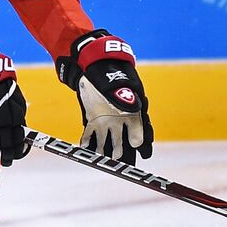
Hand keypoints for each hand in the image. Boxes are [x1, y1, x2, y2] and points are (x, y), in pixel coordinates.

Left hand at [56, 29, 152, 163]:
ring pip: (108, 139)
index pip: (140, 126)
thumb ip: (123, 94)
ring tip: (104, 160)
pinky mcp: (92, 119)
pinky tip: (84, 148)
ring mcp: (106, 119)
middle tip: (121, 162)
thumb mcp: (117, 81)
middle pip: (125, 137)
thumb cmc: (108, 72)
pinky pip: (90, 133)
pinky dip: (88, 141)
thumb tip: (133, 108)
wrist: (92, 64)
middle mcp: (121, 117)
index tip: (142, 149)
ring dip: (106, 149)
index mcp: (132, 108)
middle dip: (124, 150)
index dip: (142, 138)